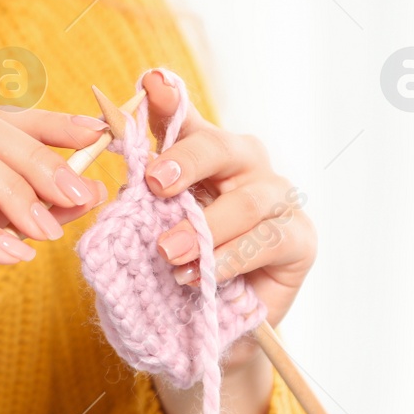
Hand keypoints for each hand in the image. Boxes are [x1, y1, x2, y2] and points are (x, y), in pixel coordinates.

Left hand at [141, 72, 315, 369]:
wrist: (210, 330)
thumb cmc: (179, 272)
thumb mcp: (150, 232)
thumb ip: (138, 192)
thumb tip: (113, 149)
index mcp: (204, 159)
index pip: (186, 121)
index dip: (170, 100)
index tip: (150, 83)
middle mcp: (245, 169)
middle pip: (223, 147)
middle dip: (187, 159)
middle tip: (154, 183)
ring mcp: (278, 201)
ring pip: (250, 200)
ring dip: (206, 228)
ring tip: (168, 254)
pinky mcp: (299, 240)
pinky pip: (268, 241)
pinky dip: (230, 259)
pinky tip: (202, 277)